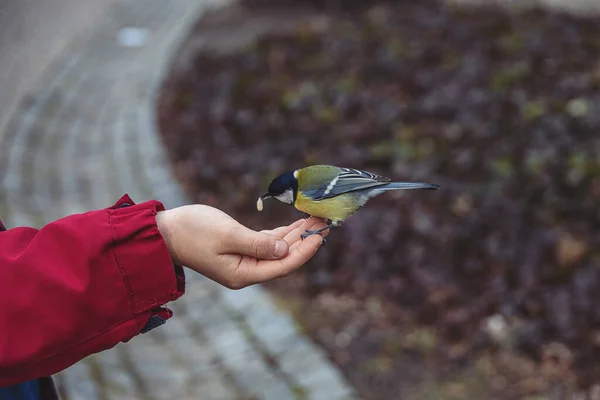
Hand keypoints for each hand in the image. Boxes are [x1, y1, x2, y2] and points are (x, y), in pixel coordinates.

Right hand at [155, 205, 327, 288]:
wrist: (164, 232)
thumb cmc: (192, 231)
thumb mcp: (228, 235)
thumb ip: (259, 244)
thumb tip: (285, 251)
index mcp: (243, 274)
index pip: (283, 266)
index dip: (305, 251)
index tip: (321, 236)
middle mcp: (246, 271)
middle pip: (284, 258)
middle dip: (304, 240)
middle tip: (324, 221)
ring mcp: (243, 261)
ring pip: (277, 249)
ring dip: (295, 234)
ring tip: (314, 219)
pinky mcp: (238, 250)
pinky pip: (266, 243)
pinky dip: (281, 233)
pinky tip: (295, 224)